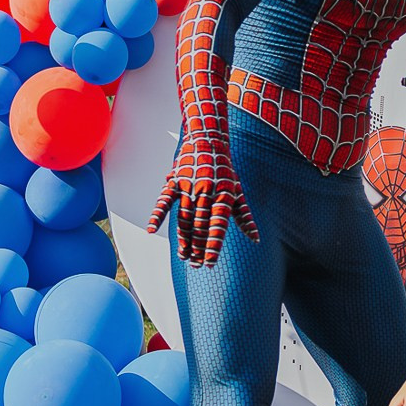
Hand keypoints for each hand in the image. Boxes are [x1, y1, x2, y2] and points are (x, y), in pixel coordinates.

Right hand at [148, 133, 257, 265]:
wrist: (207, 140)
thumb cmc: (224, 170)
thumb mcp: (237, 191)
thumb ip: (244, 217)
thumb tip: (256, 239)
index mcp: (223, 196)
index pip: (218, 226)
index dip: (213, 245)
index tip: (209, 263)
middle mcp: (206, 193)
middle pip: (199, 226)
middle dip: (197, 247)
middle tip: (195, 265)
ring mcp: (189, 187)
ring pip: (183, 218)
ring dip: (182, 238)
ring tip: (183, 256)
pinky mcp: (174, 182)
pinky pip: (164, 201)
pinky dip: (156, 215)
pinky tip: (150, 230)